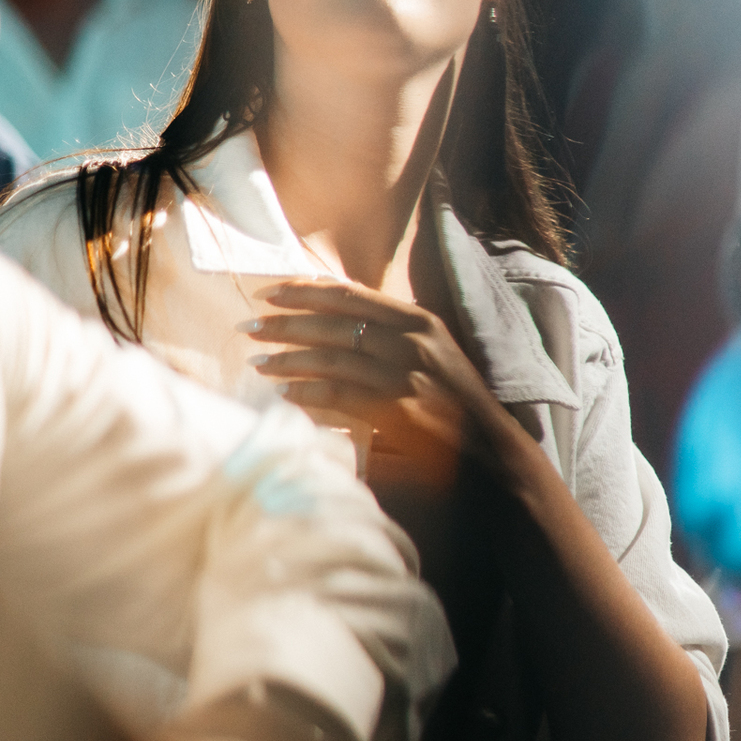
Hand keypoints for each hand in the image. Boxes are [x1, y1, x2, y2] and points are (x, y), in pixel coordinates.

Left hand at [245, 280, 509, 476]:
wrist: (492, 449)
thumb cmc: (455, 403)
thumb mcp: (430, 354)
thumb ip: (389, 336)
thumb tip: (332, 324)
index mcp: (419, 321)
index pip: (350, 294)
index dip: (304, 291)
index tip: (270, 292)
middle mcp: (414, 341)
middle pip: (334, 322)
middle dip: (285, 322)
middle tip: (249, 325)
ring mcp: (408, 375)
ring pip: (332, 356)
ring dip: (288, 358)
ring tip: (258, 360)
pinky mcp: (400, 411)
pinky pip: (339, 394)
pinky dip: (307, 391)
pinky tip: (283, 392)